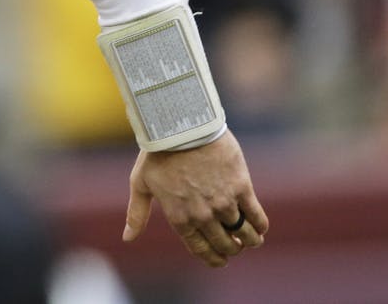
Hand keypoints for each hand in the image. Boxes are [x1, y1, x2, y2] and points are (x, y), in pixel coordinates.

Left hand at [124, 129, 267, 266]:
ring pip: (244, 234)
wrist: (182, 125)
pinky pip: (257, 216)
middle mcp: (202, 215)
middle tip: (235, 247)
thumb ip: (137, 214)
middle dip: (231, 250)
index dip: (214, 259)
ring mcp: (223, 203)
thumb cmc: (158, 152)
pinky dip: (260, 226)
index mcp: (179, 218)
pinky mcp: (241, 188)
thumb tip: (127, 238)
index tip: (221, 261)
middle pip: (225, 245)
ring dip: (249, 241)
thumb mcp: (141, 183)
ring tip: (251, 239)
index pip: (201, 250)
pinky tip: (260, 227)